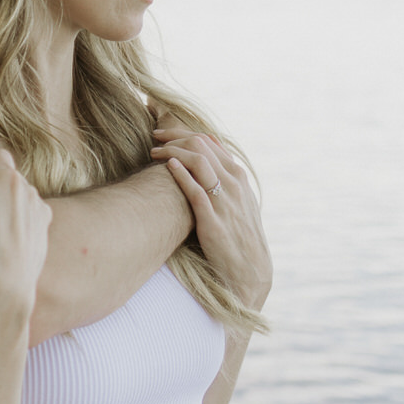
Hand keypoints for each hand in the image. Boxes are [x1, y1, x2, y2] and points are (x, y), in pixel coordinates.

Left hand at [151, 122, 271, 309]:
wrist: (249, 270)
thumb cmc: (238, 236)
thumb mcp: (238, 202)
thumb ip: (224, 178)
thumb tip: (207, 156)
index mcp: (239, 176)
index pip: (209, 142)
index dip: (182, 133)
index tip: (163, 134)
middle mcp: (234, 184)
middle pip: (201, 146)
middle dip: (174, 137)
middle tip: (154, 138)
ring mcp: (225, 201)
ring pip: (199, 162)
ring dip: (174, 151)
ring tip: (153, 152)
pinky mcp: (213, 220)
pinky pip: (197, 190)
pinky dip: (182, 175)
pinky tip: (168, 167)